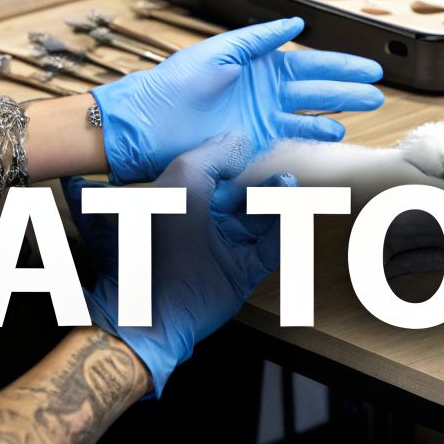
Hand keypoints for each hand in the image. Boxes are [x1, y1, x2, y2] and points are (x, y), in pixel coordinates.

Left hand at [67, 134, 293, 396]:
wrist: (153, 303)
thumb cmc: (158, 234)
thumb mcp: (184, 177)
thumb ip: (214, 153)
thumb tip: (240, 140)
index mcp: (186, 196)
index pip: (221, 171)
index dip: (243, 157)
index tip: (265, 141)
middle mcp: (205, 221)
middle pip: (246, 193)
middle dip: (266, 178)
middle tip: (288, 161)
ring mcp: (224, 248)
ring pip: (261, 218)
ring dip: (277, 200)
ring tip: (288, 184)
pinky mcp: (241, 273)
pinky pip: (270, 250)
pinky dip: (283, 231)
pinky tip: (290, 212)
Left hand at [92, 17, 382, 183]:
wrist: (149, 122)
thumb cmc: (176, 82)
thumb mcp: (220, 51)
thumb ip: (260, 38)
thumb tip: (296, 21)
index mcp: (260, 63)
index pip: (309, 63)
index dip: (339, 64)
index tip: (367, 66)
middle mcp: (266, 89)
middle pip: (316, 88)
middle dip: (348, 88)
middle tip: (377, 90)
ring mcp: (263, 115)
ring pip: (311, 111)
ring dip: (339, 110)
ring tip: (366, 108)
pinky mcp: (255, 140)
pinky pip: (293, 134)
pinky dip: (315, 133)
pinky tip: (336, 133)